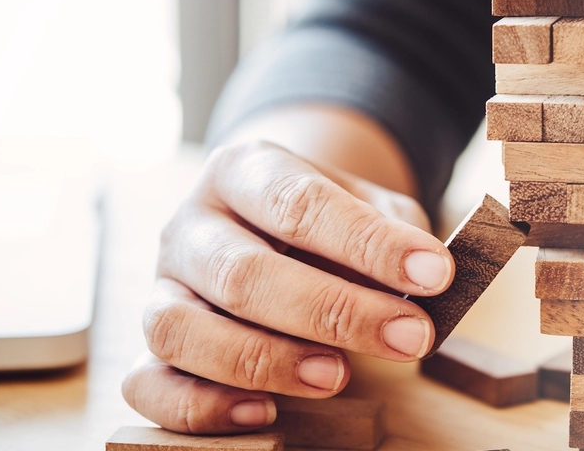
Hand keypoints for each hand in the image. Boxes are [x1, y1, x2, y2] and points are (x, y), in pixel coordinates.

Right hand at [121, 139, 453, 433]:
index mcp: (242, 170)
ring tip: (336, 377)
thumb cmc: (327, 225)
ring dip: (265, 361)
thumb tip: (431, 279)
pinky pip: (148, 385)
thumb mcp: (369, 205)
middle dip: (334, 313)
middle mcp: (189, 225)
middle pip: (242, 274)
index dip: (368, 242)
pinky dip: (199, 408)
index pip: (298, 202)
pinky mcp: (148, 347)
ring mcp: (161, 287)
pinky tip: (264, 413)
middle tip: (410, 337)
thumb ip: (397, 233)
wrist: (270, 227)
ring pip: (181, 330)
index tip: (435, 272)